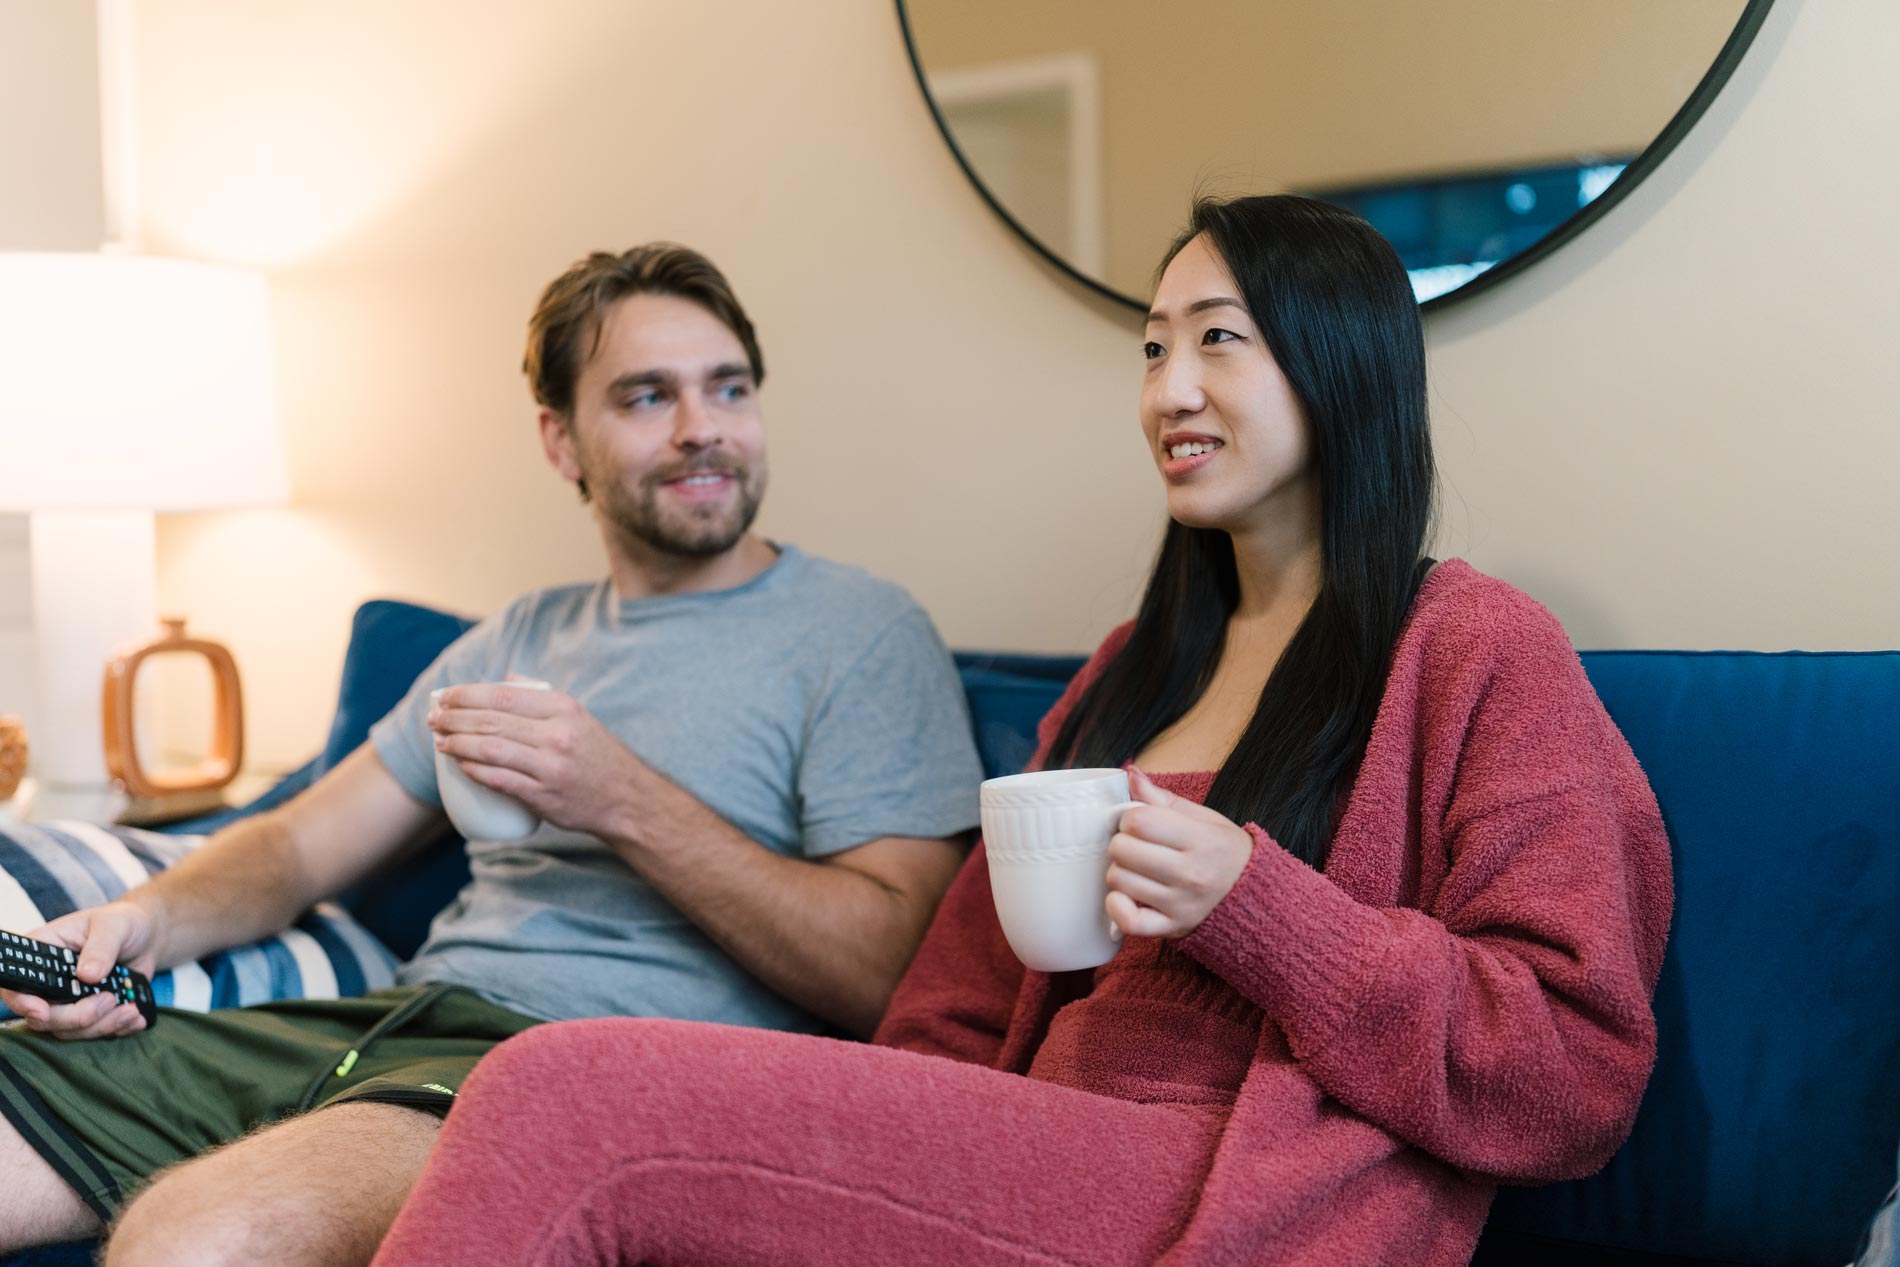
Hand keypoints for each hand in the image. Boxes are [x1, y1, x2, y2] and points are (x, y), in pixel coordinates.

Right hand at [0, 901, 158, 1038]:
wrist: (146, 936)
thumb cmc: (122, 923)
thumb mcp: (113, 926)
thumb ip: (101, 948)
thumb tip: (87, 975)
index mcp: (43, 952)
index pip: (17, 985)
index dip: (23, 1002)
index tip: (42, 1011)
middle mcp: (50, 981)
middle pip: (44, 1017)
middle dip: (77, 1017)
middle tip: (109, 1000)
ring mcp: (68, 1000)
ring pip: (69, 1030)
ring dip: (101, 1025)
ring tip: (130, 1010)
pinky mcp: (89, 1013)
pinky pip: (94, 1033)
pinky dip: (116, 1029)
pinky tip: (135, 1018)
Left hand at [429, 679, 642, 838]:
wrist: (626, 798)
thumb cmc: (596, 755)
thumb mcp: (577, 716)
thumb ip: (541, 696)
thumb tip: (504, 680)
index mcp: (563, 708)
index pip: (503, 695)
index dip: (467, 695)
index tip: (446, 696)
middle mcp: (556, 734)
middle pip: (491, 721)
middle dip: (454, 719)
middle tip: (434, 720)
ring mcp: (550, 767)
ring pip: (490, 750)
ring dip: (458, 744)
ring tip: (440, 741)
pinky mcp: (544, 796)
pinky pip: (499, 780)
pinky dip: (474, 771)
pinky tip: (460, 765)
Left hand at [1104, 767, 1254, 939]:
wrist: (1254, 897)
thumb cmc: (1223, 851)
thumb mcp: (1204, 818)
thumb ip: (1164, 798)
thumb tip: (1131, 773)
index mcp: (1201, 840)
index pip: (1140, 820)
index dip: (1130, 817)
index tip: (1140, 822)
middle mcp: (1192, 874)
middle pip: (1123, 850)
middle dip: (1122, 842)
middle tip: (1137, 846)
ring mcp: (1181, 905)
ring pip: (1119, 881)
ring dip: (1119, 871)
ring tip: (1137, 869)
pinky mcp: (1172, 928)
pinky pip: (1129, 921)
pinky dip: (1117, 906)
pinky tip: (1125, 895)